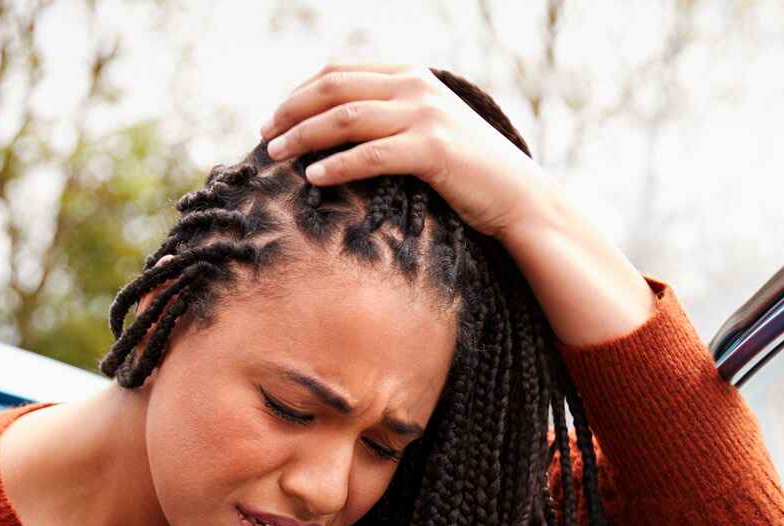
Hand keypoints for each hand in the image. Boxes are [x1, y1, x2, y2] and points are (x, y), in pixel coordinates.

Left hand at [258, 62, 551, 238]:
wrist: (518, 196)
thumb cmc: (468, 171)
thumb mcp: (428, 127)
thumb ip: (390, 114)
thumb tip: (332, 125)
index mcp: (410, 74)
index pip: (337, 71)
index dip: (298, 93)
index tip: (275, 119)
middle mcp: (416, 86)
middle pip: (333, 89)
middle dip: (291, 112)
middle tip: (265, 137)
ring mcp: (425, 115)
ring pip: (345, 119)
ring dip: (303, 137)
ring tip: (277, 157)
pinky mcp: (433, 149)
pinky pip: (370, 154)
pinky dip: (336, 166)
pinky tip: (313, 177)